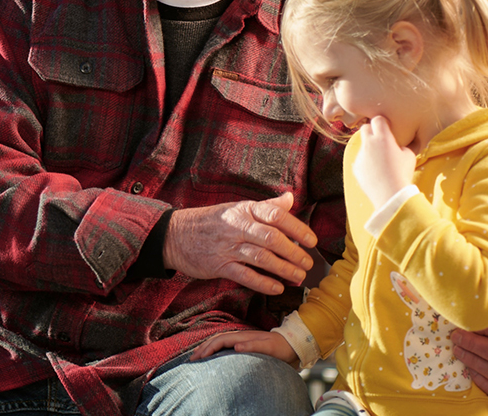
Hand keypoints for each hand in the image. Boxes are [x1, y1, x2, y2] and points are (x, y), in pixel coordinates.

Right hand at [164, 192, 315, 294]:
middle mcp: (237, 226)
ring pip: (261, 258)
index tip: (312, 241)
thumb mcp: (238, 208)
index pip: (276, 215)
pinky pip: (245, 276)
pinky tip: (277, 288)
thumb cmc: (213, 222)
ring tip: (298, 277)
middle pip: (271, 238)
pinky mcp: (218, 265)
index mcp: (245, 209)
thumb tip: (290, 198)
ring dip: (283, 269)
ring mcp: (227, 246)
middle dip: (293, 252)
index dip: (297, 228)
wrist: (176, 235)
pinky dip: (263, 283)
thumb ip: (266, 205)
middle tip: (308, 263)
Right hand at [190, 330, 297, 365]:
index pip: (221, 340)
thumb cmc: (281, 347)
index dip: (209, 348)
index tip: (200, 357)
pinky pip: (225, 344)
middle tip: (192, 359)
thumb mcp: (269, 347)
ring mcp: (242, 338)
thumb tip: (236, 346)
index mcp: (243, 336)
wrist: (291, 344)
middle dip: (203, 348)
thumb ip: (253, 345)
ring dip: (207, 347)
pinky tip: (212, 354)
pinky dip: (215, 348)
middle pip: (216, 339)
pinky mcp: (244, 343)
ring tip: (197, 356)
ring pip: (219, 341)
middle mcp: (240, 336)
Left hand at [353, 116, 415, 206]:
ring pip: (363, 145)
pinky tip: (376, 172)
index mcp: (383, 137)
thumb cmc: (402, 173)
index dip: (382, 123)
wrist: (390, 194)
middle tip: (380, 140)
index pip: (377, 119)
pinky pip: (360, 159)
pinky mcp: (356, 166)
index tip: (387, 128)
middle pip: (365, 128)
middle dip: (371, 131)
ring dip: (370, 149)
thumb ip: (403, 144)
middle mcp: (369, 144)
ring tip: (381, 162)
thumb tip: (402, 141)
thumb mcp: (409, 155)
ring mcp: (360, 155)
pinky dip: (366, 162)